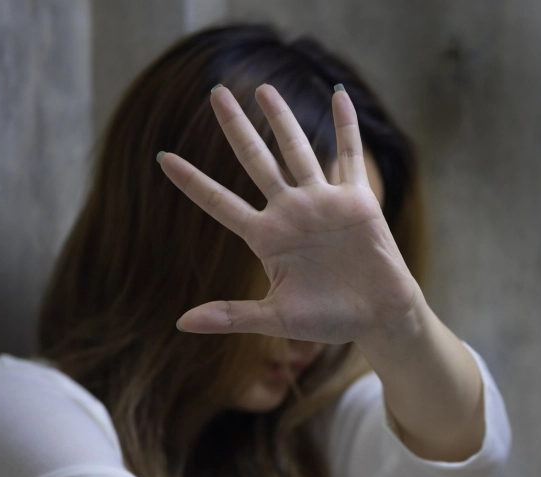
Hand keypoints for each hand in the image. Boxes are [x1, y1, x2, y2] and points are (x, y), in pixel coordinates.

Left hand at [157, 83, 422, 344]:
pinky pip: (348, 156)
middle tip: (216, 92)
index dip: (192, 181)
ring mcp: (322, 203)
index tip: (162, 158)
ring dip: (282, 118)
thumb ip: (231, 316)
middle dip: (236, 126)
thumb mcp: (276, 319)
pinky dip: (346, 124)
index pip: (220, 202)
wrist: (378, 316)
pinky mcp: (355, 200)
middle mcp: (290, 212)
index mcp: (266, 238)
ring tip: (264, 89)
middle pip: (255, 160)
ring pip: (297, 149)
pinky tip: (338, 95)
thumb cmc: (329, 320)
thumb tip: (181, 323)